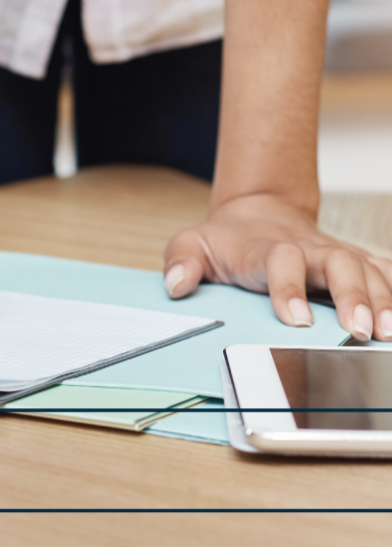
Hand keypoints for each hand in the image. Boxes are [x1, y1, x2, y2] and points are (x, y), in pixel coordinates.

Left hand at [164, 194, 391, 340]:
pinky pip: (386, 272)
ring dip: (383, 299)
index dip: (289, 288)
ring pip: (368, 270)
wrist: (258, 214)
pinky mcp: (356, 263)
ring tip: (389, 332)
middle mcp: (310, 250)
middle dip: (352, 295)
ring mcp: (336, 255)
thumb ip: (181, 261)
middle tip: (359, 330)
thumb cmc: (226, 239)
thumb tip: (176, 285)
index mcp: (269, 249)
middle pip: (338, 264)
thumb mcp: (192, 244)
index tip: (295, 319)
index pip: (282, 262)